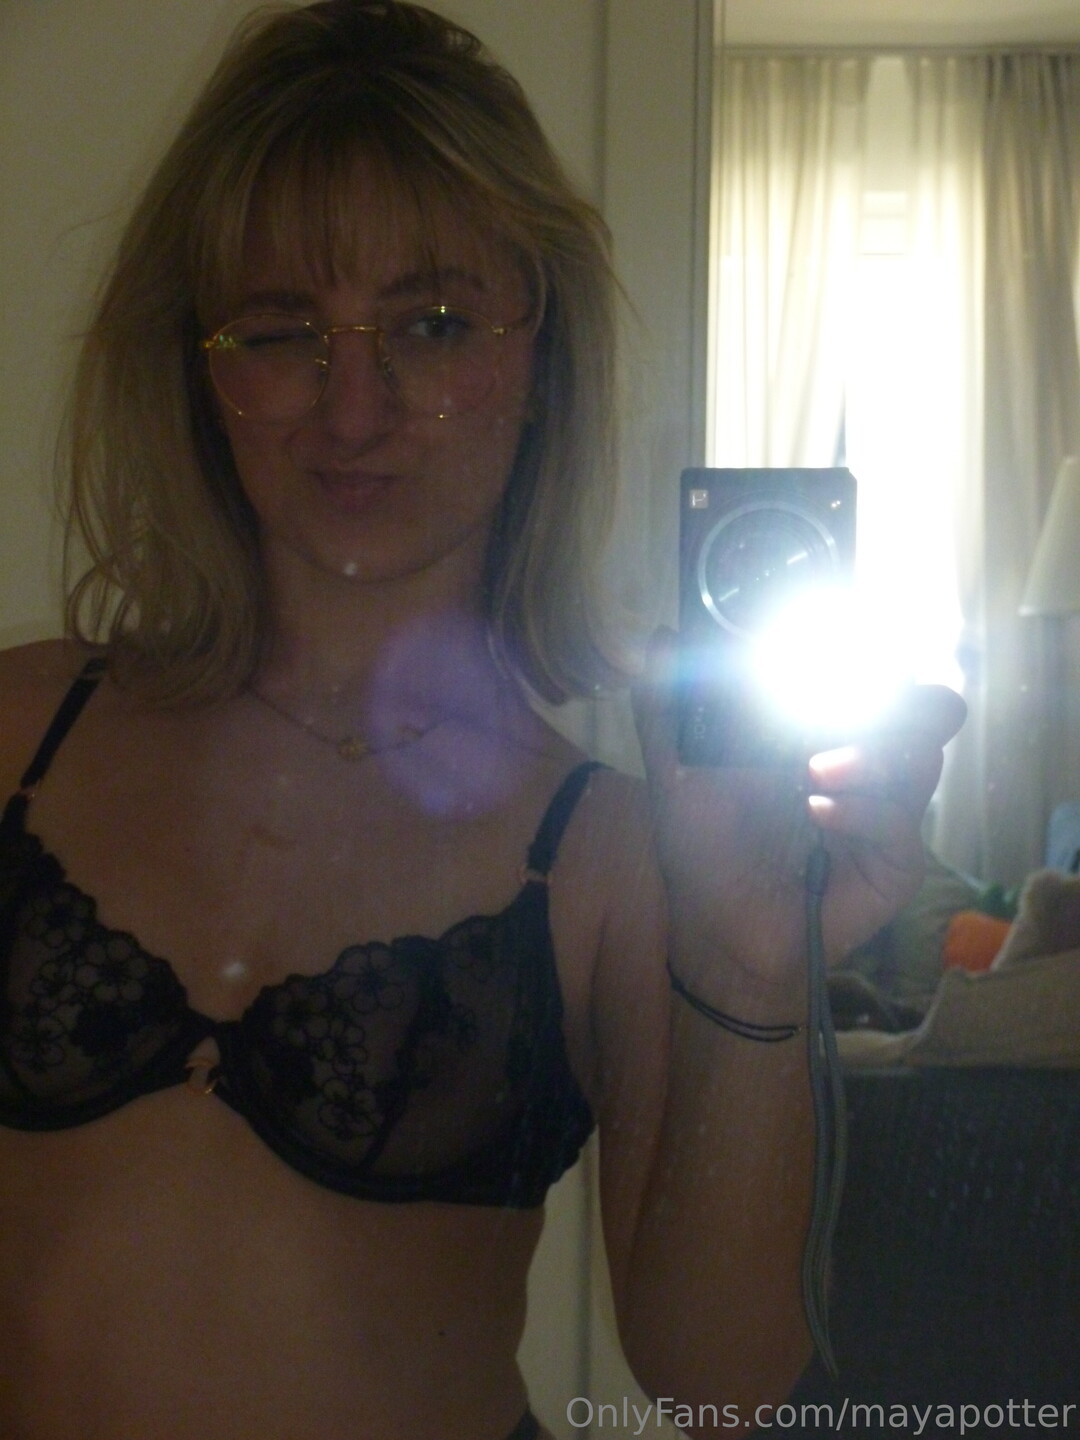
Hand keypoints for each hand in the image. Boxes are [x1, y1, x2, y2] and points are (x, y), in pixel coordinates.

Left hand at [632, 629, 966, 988]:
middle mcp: (865, 765)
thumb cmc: (703, 850)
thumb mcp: (675, 773)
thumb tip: (661, 637)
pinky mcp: (895, 864)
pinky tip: (819, 812)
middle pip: (922, 710)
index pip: (871, 678)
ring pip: (919, 759)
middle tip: (858, 696)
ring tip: (813, 770)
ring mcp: (886, 812)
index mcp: (822, 733)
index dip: (867, 656)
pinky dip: (862, 812)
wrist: (714, 931)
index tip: (836, 644)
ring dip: (870, 756)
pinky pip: (899, 826)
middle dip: (899, 696)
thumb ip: (666, 707)